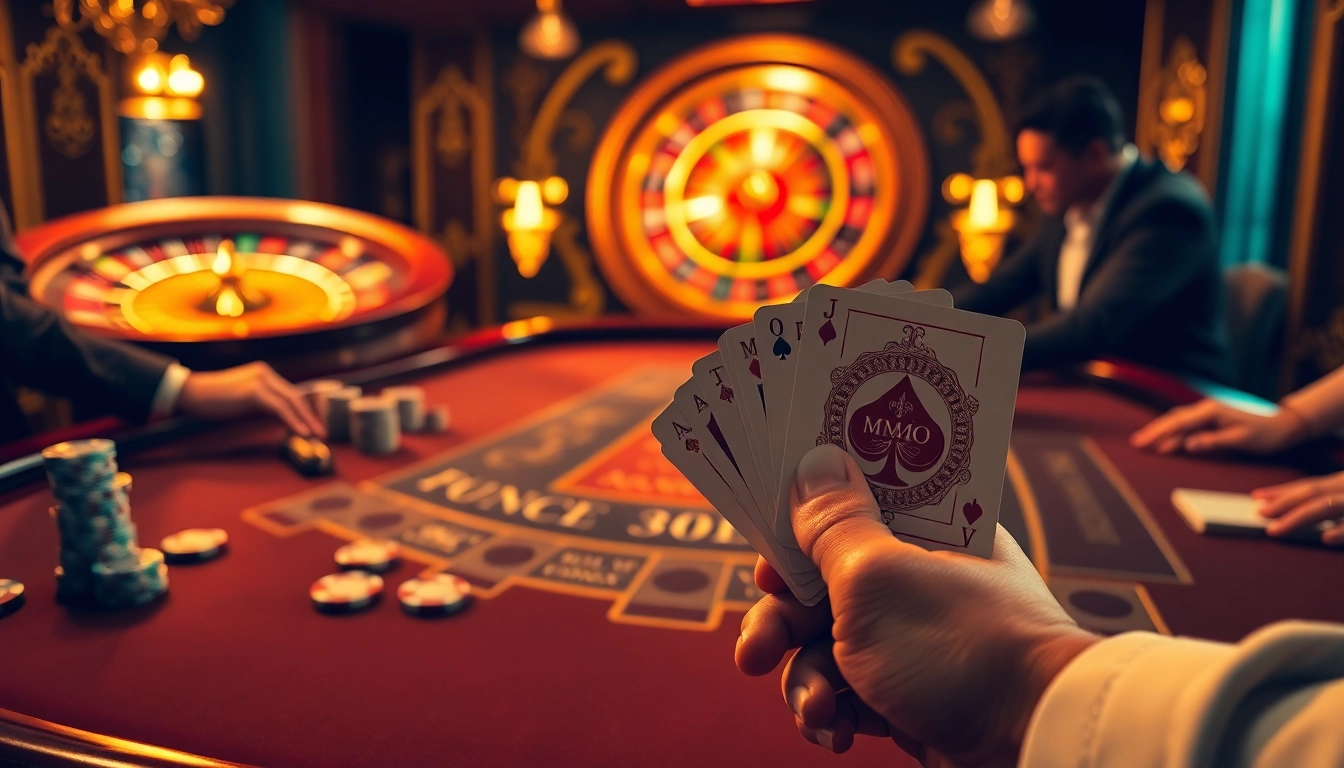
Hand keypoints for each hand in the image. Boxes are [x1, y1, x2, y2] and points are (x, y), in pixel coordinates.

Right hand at [177, 362, 324, 437]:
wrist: (190, 393)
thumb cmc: (213, 400)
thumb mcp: (244, 401)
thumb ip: (262, 405)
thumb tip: (281, 418)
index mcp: (264, 374)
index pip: (292, 393)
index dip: (305, 410)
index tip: (316, 424)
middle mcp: (265, 374)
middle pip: (296, 396)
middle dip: (311, 415)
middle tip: (323, 432)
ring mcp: (260, 380)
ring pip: (291, 401)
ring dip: (307, 419)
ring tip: (317, 434)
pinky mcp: (254, 391)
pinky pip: (280, 408)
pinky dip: (293, 420)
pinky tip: (302, 432)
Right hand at [735, 445, 1097, 765]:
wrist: (1034, 744)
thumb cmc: (961, 648)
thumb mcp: (878, 577)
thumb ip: (834, 524)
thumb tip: (814, 460)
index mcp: (925, 530)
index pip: (850, 505)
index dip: (799, 532)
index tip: (767, 560)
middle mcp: (919, 580)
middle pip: (822, 584)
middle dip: (782, 623)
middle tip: (755, 653)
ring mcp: (914, 642)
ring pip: (826, 646)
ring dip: (806, 680)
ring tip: (817, 709)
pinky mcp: (909, 696)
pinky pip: (848, 694)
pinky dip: (832, 714)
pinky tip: (834, 733)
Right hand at [1129, 398, 1308, 455]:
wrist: (1283, 425)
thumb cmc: (1265, 434)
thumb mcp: (1240, 440)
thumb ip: (1212, 441)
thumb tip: (1186, 444)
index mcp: (1211, 411)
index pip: (1178, 422)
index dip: (1157, 432)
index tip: (1140, 442)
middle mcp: (1207, 408)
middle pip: (1174, 418)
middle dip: (1154, 430)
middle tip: (1136, 444)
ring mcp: (1209, 413)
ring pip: (1180, 422)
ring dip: (1164, 432)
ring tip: (1147, 445)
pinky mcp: (1213, 420)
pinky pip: (1189, 426)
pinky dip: (1176, 434)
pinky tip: (1169, 443)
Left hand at [1252, 470, 1343, 545]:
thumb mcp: (1343, 499)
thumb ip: (1328, 504)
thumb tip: (1291, 512)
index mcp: (1343, 483)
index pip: (1309, 486)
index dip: (1282, 492)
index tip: (1256, 496)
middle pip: (1312, 493)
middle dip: (1283, 503)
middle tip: (1260, 513)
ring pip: (1326, 506)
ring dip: (1298, 517)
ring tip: (1274, 530)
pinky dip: (1340, 531)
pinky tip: (1325, 538)